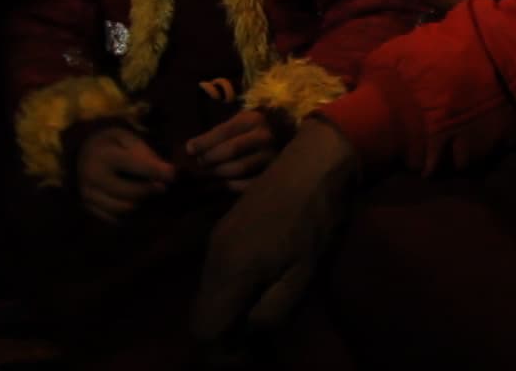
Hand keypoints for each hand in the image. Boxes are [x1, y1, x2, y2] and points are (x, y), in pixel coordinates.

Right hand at [75, 125, 174, 222]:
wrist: (83, 153)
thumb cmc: (112, 144)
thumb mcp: (128, 138)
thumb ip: (146, 153)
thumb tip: (168, 173)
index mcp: (104, 155)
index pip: (134, 165)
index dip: (156, 170)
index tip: (174, 174)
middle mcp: (93, 177)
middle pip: (128, 193)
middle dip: (150, 191)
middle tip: (165, 187)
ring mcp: (89, 195)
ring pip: (123, 209)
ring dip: (142, 204)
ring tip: (153, 196)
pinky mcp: (90, 208)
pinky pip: (115, 219)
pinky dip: (132, 216)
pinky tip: (142, 205)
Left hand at [186, 108, 281, 190]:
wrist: (286, 137)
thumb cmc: (254, 129)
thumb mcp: (239, 122)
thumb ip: (218, 133)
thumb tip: (191, 149)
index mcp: (254, 120)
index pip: (224, 131)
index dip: (204, 142)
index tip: (189, 149)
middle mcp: (265, 137)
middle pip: (231, 150)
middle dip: (210, 158)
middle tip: (200, 163)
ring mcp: (272, 157)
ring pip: (239, 168)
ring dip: (219, 172)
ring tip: (210, 172)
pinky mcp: (274, 174)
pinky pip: (249, 184)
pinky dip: (233, 185)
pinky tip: (225, 182)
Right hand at [191, 118, 360, 339]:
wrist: (312, 164)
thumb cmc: (313, 219)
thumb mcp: (302, 273)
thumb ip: (272, 311)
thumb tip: (249, 331)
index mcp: (230, 271)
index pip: (205, 328)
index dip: (223, 352)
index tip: (251, 356)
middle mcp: (214, 257)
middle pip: (202, 314)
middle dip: (224, 336)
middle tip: (257, 346)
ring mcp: (217, 241)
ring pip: (208, 294)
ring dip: (228, 314)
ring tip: (261, 320)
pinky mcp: (225, 230)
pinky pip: (217, 275)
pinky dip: (230, 293)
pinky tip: (260, 291)